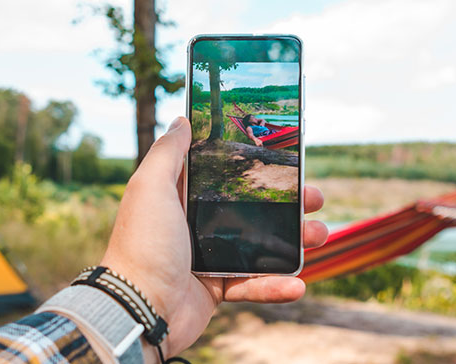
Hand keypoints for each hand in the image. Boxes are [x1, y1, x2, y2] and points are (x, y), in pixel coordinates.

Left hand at [101, 116, 327, 357]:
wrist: (137, 309)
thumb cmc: (142, 244)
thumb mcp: (150, 187)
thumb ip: (167, 153)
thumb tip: (182, 120)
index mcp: (180, 197)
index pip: (224, 173)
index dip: (254, 164)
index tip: (284, 157)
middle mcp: (193, 223)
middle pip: (250, 208)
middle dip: (287, 203)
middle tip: (314, 198)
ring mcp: (206, 257)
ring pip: (260, 245)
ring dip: (293, 242)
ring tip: (318, 235)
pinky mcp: (215, 289)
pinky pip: (252, 285)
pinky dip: (275, 286)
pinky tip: (297, 285)